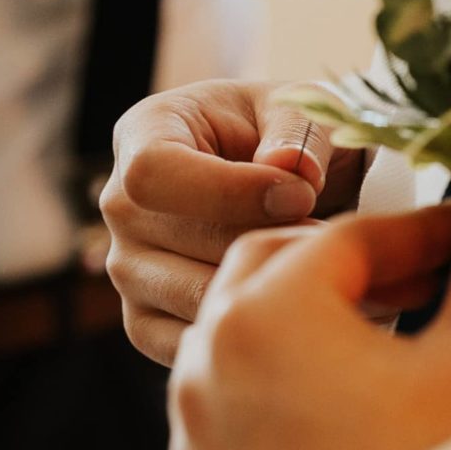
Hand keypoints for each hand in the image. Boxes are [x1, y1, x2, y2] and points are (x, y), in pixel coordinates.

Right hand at [101, 79, 363, 365]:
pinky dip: (249, 328)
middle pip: (174, 239)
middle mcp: (121, 204)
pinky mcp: (147, 320)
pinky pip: (191, 340)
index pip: (153, 173)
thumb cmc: (291, 133)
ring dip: (263, 284)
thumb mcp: (302, 109)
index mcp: (146, 133)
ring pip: (190, 294)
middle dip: (262, 239)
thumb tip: (291, 170)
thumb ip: (297, 135)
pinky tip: (295, 303)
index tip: (300, 195)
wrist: (292, 177)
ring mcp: (129, 267)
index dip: (228, 190)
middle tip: (328, 238)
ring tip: (318, 266)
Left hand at [168, 203, 450, 449]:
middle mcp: (210, 368)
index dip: (417, 229)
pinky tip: (345, 383)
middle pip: (274, 265)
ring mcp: (198, 426)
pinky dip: (284, 367)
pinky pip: (235, 391)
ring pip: (245, 327)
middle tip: (416, 268)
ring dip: (312, 308)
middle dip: (351, 258)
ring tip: (385, 322)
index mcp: (268, 322)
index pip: (347, 239)